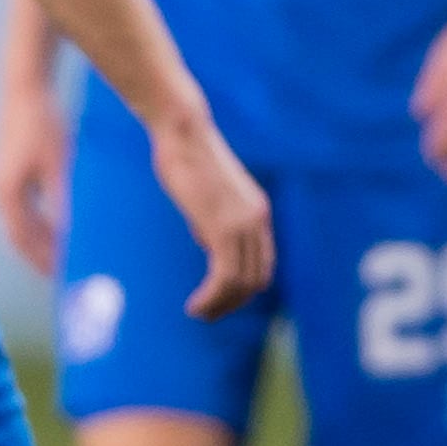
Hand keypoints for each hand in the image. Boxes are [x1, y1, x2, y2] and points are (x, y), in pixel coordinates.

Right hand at [0, 74, 71, 274]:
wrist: (25, 88)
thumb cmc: (42, 124)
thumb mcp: (56, 165)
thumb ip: (59, 202)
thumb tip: (65, 235)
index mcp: (7, 195)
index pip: (23, 239)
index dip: (40, 259)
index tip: (59, 275)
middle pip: (18, 235)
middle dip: (37, 254)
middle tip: (59, 271)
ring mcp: (0, 182)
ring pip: (19, 222)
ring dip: (37, 239)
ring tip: (58, 252)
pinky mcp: (6, 172)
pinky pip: (20, 208)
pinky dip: (35, 221)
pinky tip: (53, 222)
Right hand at [144, 104, 271, 318]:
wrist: (183, 130)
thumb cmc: (186, 156)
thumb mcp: (208, 195)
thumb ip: (214, 219)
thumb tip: (209, 243)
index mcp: (258, 212)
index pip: (263, 264)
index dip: (244, 290)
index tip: (219, 300)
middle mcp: (257, 220)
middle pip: (256, 280)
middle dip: (232, 304)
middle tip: (207, 315)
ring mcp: (242, 224)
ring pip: (240, 284)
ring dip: (219, 306)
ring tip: (198, 314)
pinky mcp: (222, 227)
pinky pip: (224, 276)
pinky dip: (211, 298)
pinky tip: (195, 305)